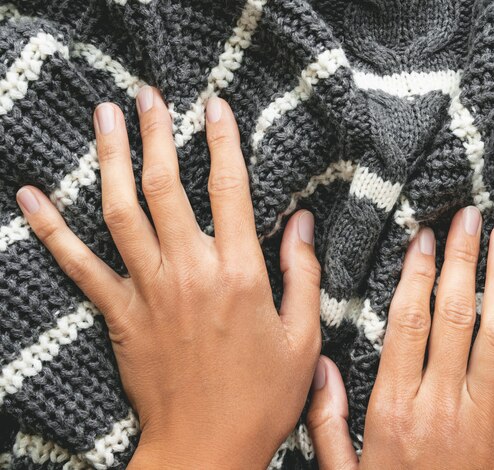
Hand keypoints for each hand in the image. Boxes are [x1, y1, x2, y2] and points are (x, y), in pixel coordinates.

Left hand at [16, 88, 321, 468]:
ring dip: (111, 160)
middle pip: (166, 188)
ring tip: (105, 117)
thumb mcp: (302, 337)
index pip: (230, 190)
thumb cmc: (261, 397)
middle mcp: (190, 272)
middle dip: (156, 134)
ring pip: (122, 212)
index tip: (213, 107)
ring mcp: (149, 292)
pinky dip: (52, 231)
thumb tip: (302, 222)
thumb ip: (304, 273)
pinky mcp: (120, 315)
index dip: (222, 143)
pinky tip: (33, 198)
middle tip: (147, 94)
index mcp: (240, 275)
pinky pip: (79, 266)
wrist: (206, 449)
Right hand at [307, 207, 493, 469]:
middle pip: (455, 316)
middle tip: (469, 217)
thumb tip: (321, 365)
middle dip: (463, 260)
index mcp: (394, 407)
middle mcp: (442, 405)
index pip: (409, 323)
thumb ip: (326, 419)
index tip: (424, 238)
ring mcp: (487, 422)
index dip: (417, 275)